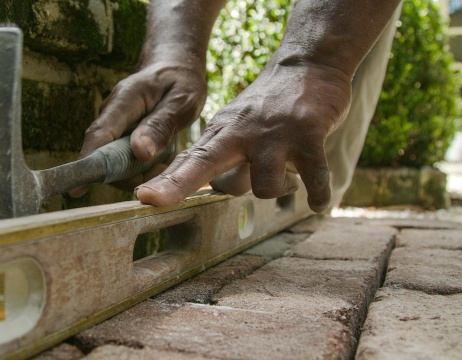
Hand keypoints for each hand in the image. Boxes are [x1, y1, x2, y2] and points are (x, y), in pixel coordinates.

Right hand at [69, 60, 206, 196]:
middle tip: (159, 170)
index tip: (77, 188)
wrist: (175, 70)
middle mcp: (112, 115)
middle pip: (105, 156)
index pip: (100, 134)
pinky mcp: (120, 139)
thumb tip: (140, 152)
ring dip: (142, 171)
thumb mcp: (181, 102)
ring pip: (118, 164)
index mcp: (125, 100)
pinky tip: (163, 157)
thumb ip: (161, 125)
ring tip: (167, 157)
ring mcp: (114, 128)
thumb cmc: (180, 82)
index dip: (88, 162)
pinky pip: (127, 163)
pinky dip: (146, 167)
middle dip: (129, 173)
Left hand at [134, 55, 352, 212]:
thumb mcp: (238, 125)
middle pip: (204, 163)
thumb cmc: (269, 107)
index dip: (166, 181)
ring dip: (279, 189)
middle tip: (151, 200)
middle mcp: (240, 133)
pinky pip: (313, 178)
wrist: (309, 65)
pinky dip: (317, 194)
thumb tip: (220, 190)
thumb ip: (227, 158)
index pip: (189, 160)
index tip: (143, 197)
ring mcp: (273, 134)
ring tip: (289, 176)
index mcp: (221, 133)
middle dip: (177, 183)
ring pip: (264, 187)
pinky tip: (318, 201)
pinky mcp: (307, 135)